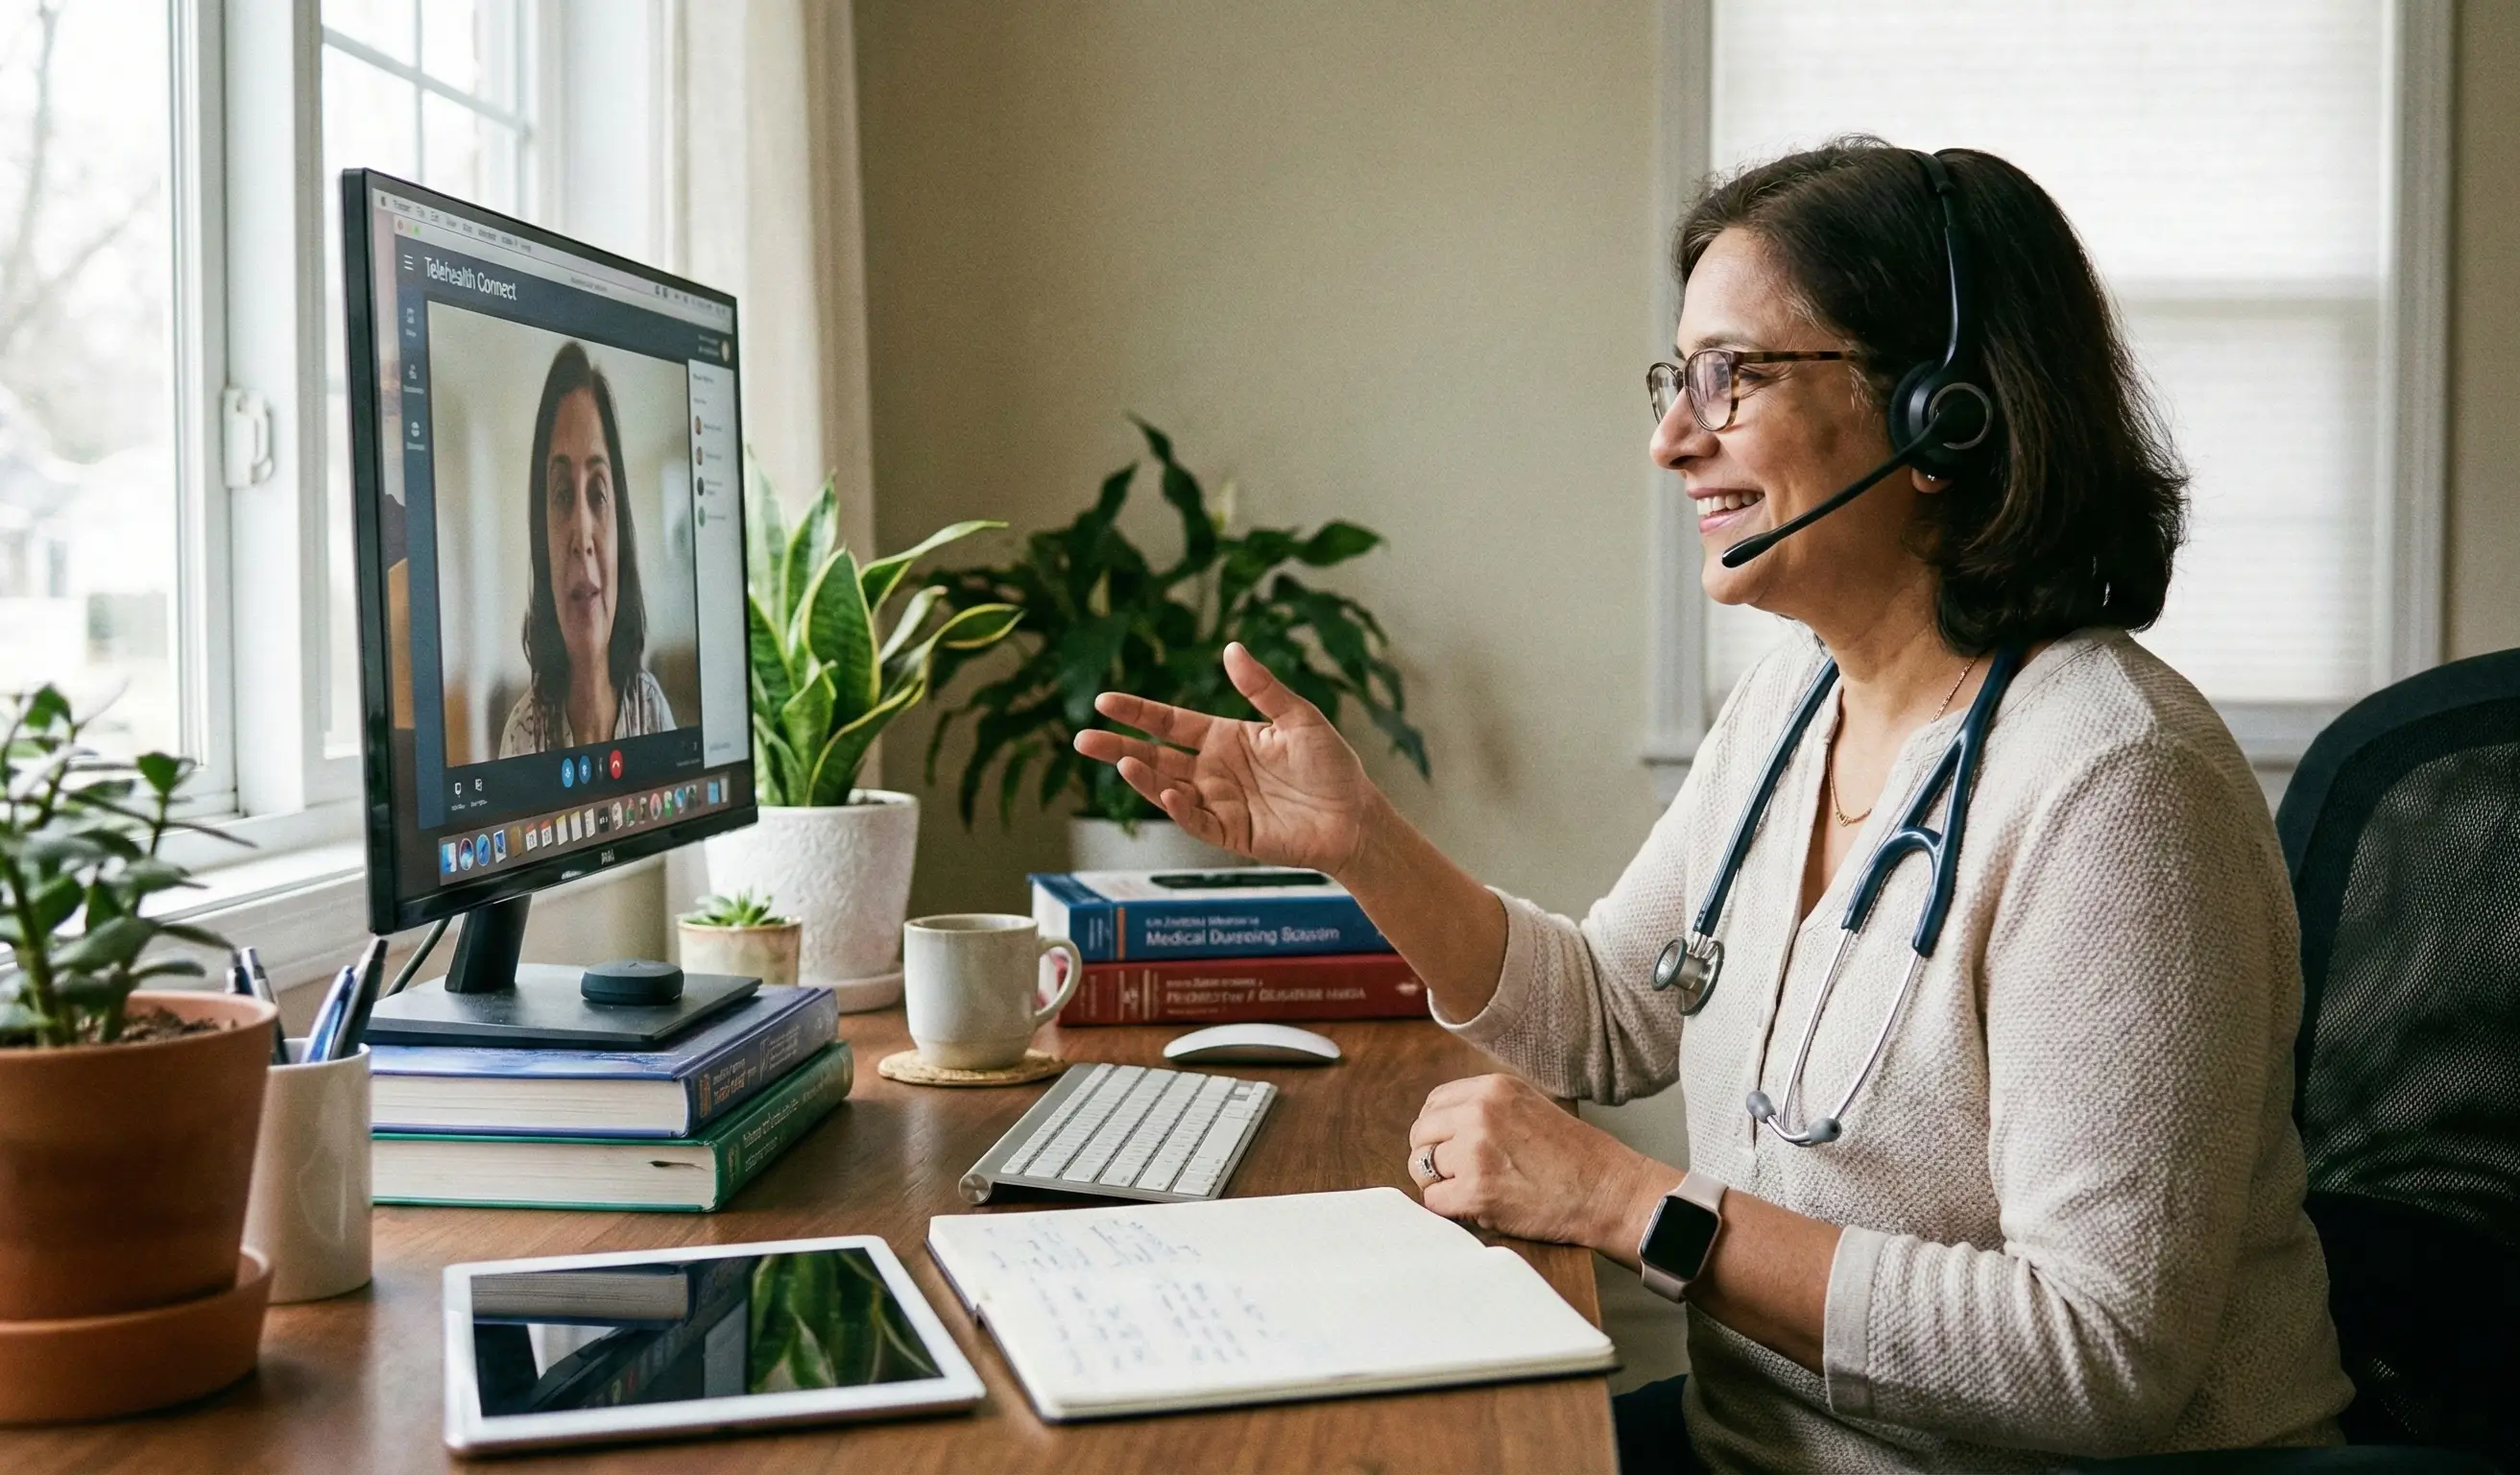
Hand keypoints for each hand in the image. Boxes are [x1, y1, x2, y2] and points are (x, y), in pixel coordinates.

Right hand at [1073, 643, 1383, 876]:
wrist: (1355, 816)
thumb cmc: (1331, 765)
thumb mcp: (1299, 717)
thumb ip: (1262, 689)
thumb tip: (1231, 649)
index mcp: (1226, 738)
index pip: (1170, 723)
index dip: (1138, 713)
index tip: (1104, 702)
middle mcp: (1214, 770)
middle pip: (1156, 757)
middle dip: (1118, 747)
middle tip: (1083, 739)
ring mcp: (1219, 803)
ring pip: (1169, 789)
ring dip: (1144, 778)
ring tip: (1122, 762)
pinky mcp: (1231, 834)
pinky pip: (1198, 821)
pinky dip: (1181, 810)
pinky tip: (1171, 793)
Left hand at [1407, 1074, 1676, 1259]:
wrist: (1607, 1190)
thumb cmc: (1576, 1156)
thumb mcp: (1529, 1107)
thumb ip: (1486, 1108)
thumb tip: (1441, 1124)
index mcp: (1492, 1088)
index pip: (1434, 1103)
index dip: (1438, 1130)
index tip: (1451, 1147)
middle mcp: (1479, 1113)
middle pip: (1420, 1135)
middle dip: (1434, 1158)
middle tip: (1460, 1175)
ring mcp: (1475, 1151)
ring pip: (1422, 1169)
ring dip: (1441, 1184)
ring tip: (1473, 1191)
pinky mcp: (1476, 1190)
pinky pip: (1434, 1202)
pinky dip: (1450, 1210)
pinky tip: (1478, 1208)